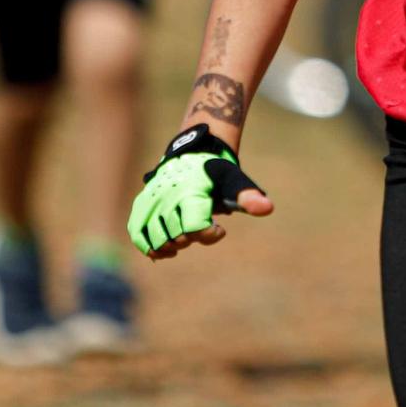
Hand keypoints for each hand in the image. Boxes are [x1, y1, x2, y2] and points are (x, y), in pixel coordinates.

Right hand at [128, 124, 274, 259]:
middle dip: (191, 238)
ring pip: (156, 240)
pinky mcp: (140, 206)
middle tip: (199, 227)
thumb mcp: (234, 180)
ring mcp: (151, 201)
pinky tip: (165, 250)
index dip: (209, 235)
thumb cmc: (215, 173)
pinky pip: (138, 234)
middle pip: (177, 238)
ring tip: (183, 237)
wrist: (191, 156)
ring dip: (171, 246)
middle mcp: (167, 196)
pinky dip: (149, 247)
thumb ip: (248, 195)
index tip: (219, 229)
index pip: (195, 228)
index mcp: (191, 191)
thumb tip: (267, 208)